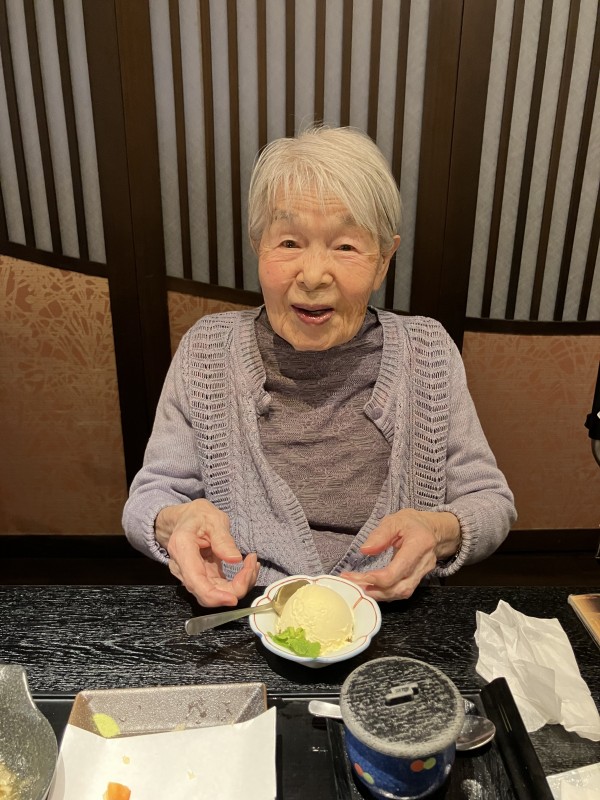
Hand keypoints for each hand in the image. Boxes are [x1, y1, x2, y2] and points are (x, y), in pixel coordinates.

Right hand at [155, 499, 259, 606]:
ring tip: (253, 563)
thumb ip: (223, 539)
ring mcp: (192, 575)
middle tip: (253, 565)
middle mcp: (183, 568)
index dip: (214, 596)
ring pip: (216, 593)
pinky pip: (220, 588)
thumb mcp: (213, 519)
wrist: (185, 519)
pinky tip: (248, 568)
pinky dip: (237, 582)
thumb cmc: (197, 516)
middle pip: (208, 593)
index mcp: (182, 550)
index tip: (234, 598)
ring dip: (239, 585)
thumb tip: (235, 559)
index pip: (195, 582)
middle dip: (235, 587)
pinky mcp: (203, 577)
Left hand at [341, 509, 459, 600]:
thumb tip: (365, 550)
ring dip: (379, 594)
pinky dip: (385, 593)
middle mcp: (424, 563)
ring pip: (402, 593)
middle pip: (400, 587)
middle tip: (351, 585)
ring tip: (358, 588)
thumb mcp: (395, 520)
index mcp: (420, 544)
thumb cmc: (412, 523)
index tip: (355, 576)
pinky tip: (370, 589)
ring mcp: (423, 574)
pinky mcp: (418, 579)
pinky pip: (402, 591)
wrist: (433, 530)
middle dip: (374, 590)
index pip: (398, 570)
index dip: (376, 578)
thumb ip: (380, 534)